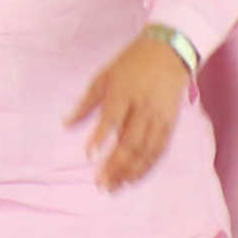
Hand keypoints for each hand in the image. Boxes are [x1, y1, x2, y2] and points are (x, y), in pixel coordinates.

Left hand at [67, 30, 193, 188]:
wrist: (170, 51)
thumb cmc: (130, 63)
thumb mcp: (103, 76)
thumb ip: (85, 103)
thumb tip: (65, 125)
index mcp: (124, 92)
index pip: (112, 118)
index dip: (100, 137)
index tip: (89, 156)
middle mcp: (144, 106)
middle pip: (131, 141)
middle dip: (117, 165)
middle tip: (102, 184)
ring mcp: (160, 115)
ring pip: (147, 149)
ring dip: (131, 171)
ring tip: (116, 186)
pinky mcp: (171, 122)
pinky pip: (160, 148)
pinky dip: (148, 165)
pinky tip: (135, 177)